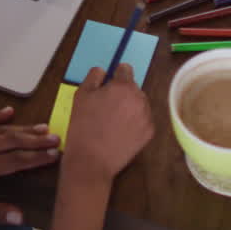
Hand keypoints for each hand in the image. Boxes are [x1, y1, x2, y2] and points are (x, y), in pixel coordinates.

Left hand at [0, 106, 59, 223]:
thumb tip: (18, 216)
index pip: (15, 161)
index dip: (37, 157)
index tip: (55, 155)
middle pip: (12, 141)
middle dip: (36, 139)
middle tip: (56, 138)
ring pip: (0, 129)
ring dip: (22, 128)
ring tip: (42, 126)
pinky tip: (9, 112)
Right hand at [62, 65, 153, 182]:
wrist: (91, 160)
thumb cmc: (83, 126)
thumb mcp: (81, 95)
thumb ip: (93, 77)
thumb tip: (103, 71)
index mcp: (123, 86)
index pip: (125, 69)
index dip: (115, 74)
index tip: (109, 84)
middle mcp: (139, 99)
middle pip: (133, 87)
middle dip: (122, 92)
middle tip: (107, 106)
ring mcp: (147, 117)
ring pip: (139, 103)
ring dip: (130, 106)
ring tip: (113, 120)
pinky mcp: (149, 133)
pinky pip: (143, 120)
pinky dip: (135, 122)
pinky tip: (120, 131)